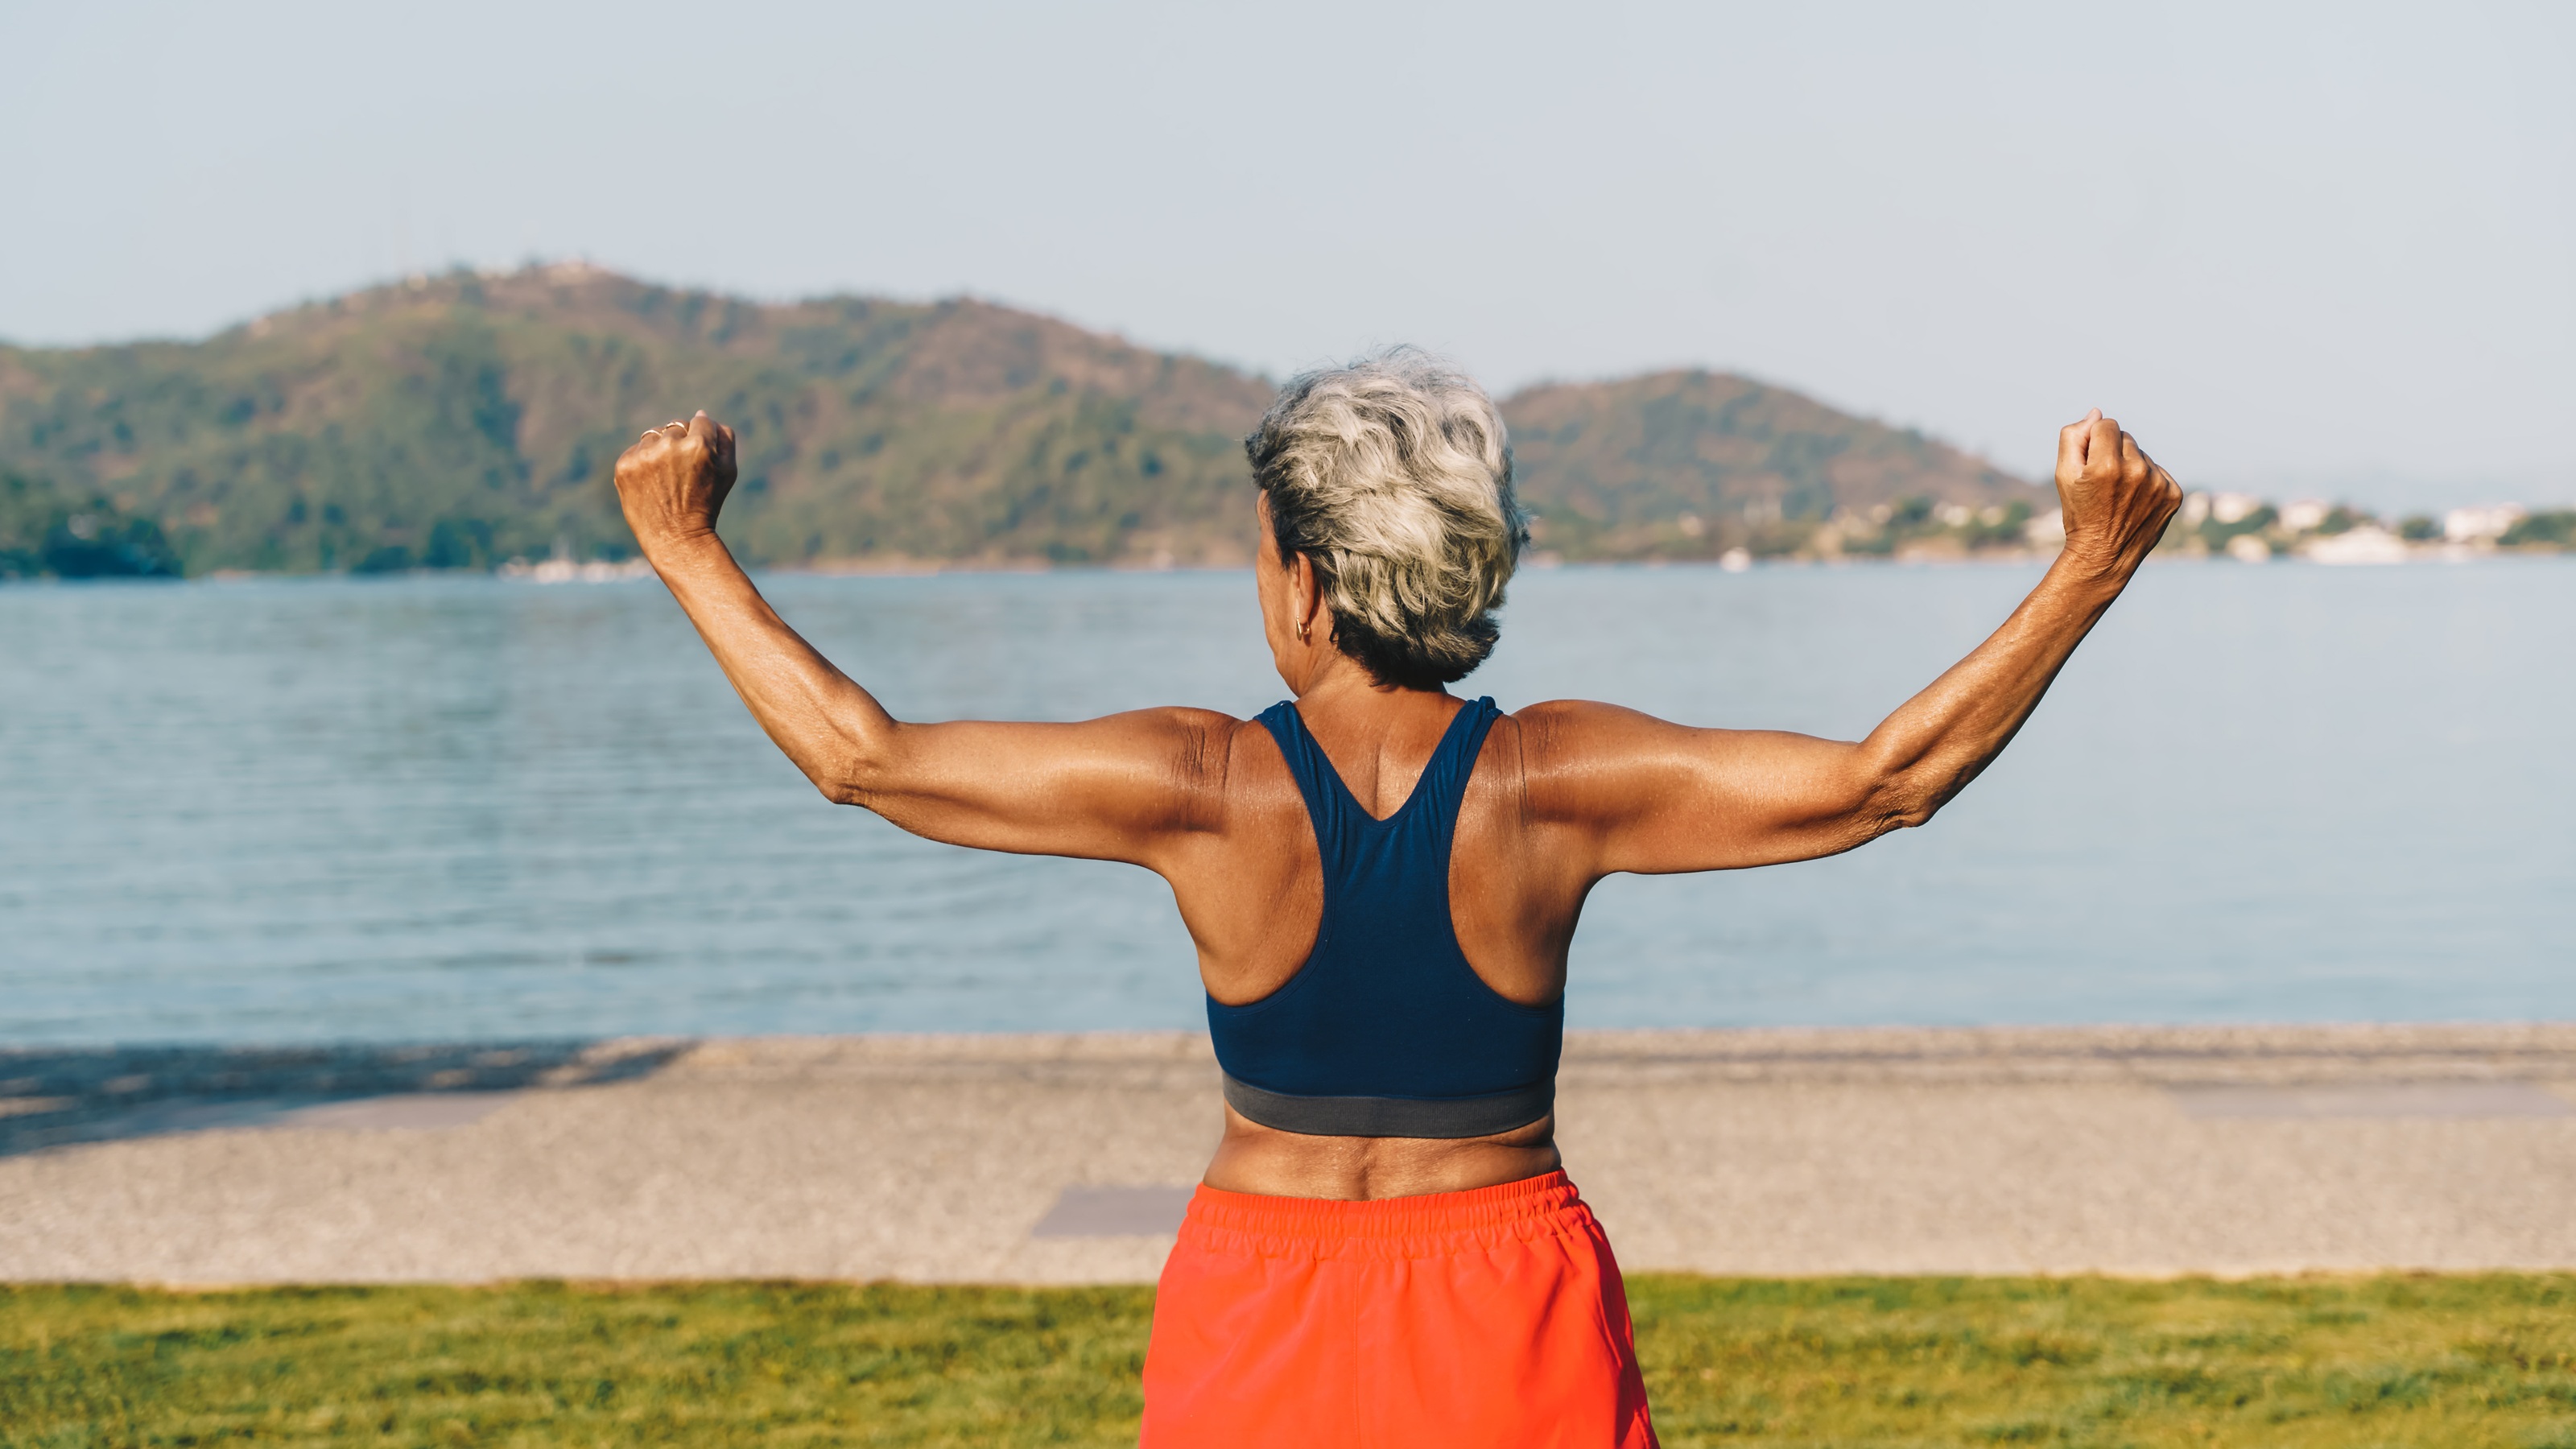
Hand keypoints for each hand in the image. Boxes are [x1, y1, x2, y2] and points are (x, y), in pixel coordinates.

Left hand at [614, 410, 737, 553]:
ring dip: (661, 450)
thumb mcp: (729, 471)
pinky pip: (637, 450)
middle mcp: (669, 446)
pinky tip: (652, 483)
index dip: (704, 440)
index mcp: (699, 445)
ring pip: (654, 435)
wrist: (676, 537)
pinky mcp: (624, 465)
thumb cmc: (707, 504)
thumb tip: (702, 415)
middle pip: (676, 426)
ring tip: (668, 479)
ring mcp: (644, 456)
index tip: (701, 458)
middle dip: (682, 444)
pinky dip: (644, 462)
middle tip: (684, 473)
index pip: (701, 421)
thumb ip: (724, 437)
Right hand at [2053, 408, 2180, 573]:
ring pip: (2142, 454)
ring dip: (2131, 466)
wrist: (2103, 555)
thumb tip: (2096, 413)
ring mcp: (2159, 484)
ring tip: (2119, 494)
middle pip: (2125, 438)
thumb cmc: (2079, 513)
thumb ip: (2073, 437)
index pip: (2106, 424)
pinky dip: (2147, 481)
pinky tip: (2135, 501)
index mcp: (2106, 465)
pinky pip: (2159, 471)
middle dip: (2112, 453)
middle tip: (2103, 483)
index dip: (2093, 442)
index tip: (2089, 464)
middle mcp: (2137, 471)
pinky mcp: (2173, 494)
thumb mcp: (2063, 475)